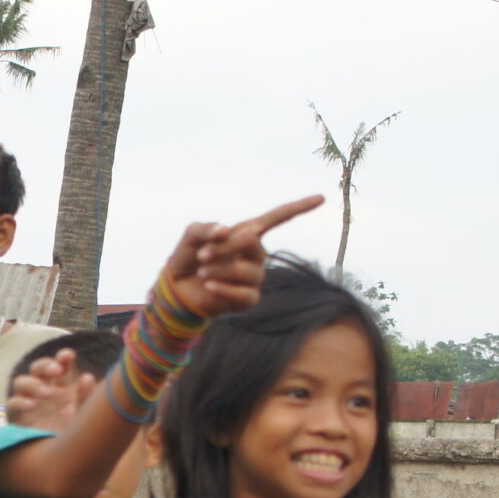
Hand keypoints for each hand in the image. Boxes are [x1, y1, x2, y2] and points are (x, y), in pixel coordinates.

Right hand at [5, 355, 93, 431]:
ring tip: (48, 394)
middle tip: (56, 371)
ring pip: (21, 382)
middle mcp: (42, 392)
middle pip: (37, 368)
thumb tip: (88, 376)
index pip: (59, 366)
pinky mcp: (17, 418)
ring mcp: (28, 403)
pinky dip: (20, 401)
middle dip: (45, 365)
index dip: (62, 358)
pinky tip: (33, 405)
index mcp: (61, 388)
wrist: (61, 463)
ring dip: (33, 384)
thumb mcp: (84, 418)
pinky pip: (12, 404)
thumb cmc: (73, 438)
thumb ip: (86, 399)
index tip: (69, 356)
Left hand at [159, 195, 323, 319]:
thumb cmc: (188, 256)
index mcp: (248, 234)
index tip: (321, 198)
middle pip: (251, 243)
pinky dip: (224, 289)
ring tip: (202, 271)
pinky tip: (209, 285)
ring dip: (220, 270)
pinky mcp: (249, 299)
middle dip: (225, 247)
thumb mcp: (192, 235)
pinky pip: (244, 294)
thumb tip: (227, 230)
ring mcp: (255, 277)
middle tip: (201, 254)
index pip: (278, 217)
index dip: (300, 207)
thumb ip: (206, 229)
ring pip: (246, 271)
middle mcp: (257, 255)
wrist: (177, 287)